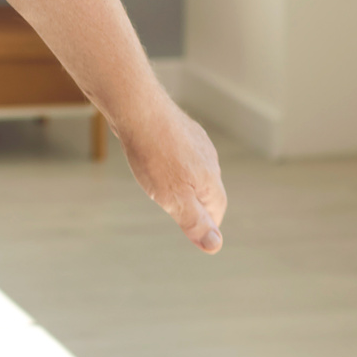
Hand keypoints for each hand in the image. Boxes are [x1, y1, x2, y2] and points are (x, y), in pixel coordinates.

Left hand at [121, 108, 226, 252]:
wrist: (140, 110)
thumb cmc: (155, 157)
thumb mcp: (173, 198)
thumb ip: (195, 222)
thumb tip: (216, 246)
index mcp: (211, 180)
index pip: (216, 212)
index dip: (201, 223)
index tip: (183, 225)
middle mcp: (210, 160)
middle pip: (206, 191)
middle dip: (189, 201)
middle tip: (165, 202)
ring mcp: (197, 142)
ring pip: (193, 170)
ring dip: (180, 180)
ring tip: (157, 179)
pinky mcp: (183, 129)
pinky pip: (182, 153)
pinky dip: (171, 161)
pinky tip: (154, 157)